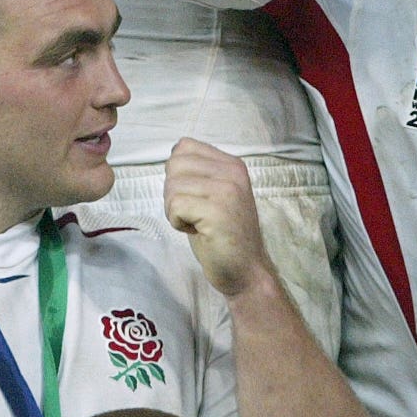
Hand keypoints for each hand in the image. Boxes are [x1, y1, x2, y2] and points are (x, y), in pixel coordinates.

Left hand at [164, 138, 273, 297]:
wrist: (245, 270)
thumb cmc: (222, 234)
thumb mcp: (215, 194)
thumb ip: (199, 173)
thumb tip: (172, 158)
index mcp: (232, 164)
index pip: (184, 146)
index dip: (177, 174)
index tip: (194, 196)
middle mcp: (232, 172)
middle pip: (174, 164)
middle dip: (173, 192)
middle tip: (192, 212)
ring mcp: (227, 191)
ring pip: (172, 186)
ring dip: (174, 209)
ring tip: (196, 222)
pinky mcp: (217, 212)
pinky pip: (175, 206)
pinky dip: (176, 222)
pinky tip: (196, 231)